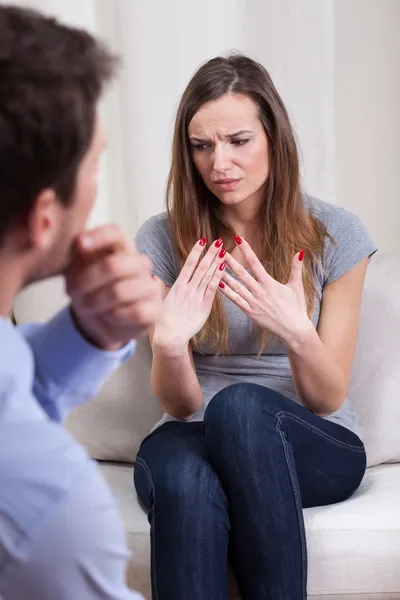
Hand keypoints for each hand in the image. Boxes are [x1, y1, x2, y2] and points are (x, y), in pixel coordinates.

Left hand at [65, 225, 162, 350]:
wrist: (104, 323)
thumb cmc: (92, 291)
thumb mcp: (77, 272)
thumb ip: (77, 257)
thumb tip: (78, 243)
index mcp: (121, 248)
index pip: (115, 234)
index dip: (98, 236)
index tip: (80, 244)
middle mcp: (140, 263)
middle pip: (114, 265)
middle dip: (87, 281)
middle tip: (71, 292)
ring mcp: (151, 286)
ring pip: (121, 292)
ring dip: (95, 302)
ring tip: (85, 307)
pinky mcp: (155, 309)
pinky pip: (136, 312)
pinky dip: (115, 317)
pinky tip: (109, 316)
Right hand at [153, 238, 225, 350]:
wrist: (169, 337)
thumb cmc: (162, 321)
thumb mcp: (157, 301)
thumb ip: (157, 287)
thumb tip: (152, 276)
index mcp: (177, 286)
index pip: (188, 264)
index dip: (196, 252)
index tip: (202, 241)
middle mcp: (187, 289)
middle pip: (201, 267)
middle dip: (210, 253)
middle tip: (218, 241)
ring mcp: (196, 298)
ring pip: (208, 276)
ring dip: (216, 262)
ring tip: (223, 251)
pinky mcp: (204, 307)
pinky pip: (213, 289)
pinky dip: (218, 278)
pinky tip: (223, 268)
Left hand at [220, 237, 312, 343]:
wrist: (294, 329)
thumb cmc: (296, 308)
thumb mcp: (297, 286)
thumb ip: (296, 268)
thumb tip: (300, 252)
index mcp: (270, 283)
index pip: (255, 262)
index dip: (246, 250)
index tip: (238, 239)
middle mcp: (260, 291)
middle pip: (241, 273)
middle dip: (229, 261)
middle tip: (219, 250)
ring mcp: (254, 302)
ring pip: (235, 286)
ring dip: (224, 275)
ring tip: (213, 265)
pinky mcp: (250, 312)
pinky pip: (235, 300)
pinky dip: (226, 292)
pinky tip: (217, 284)